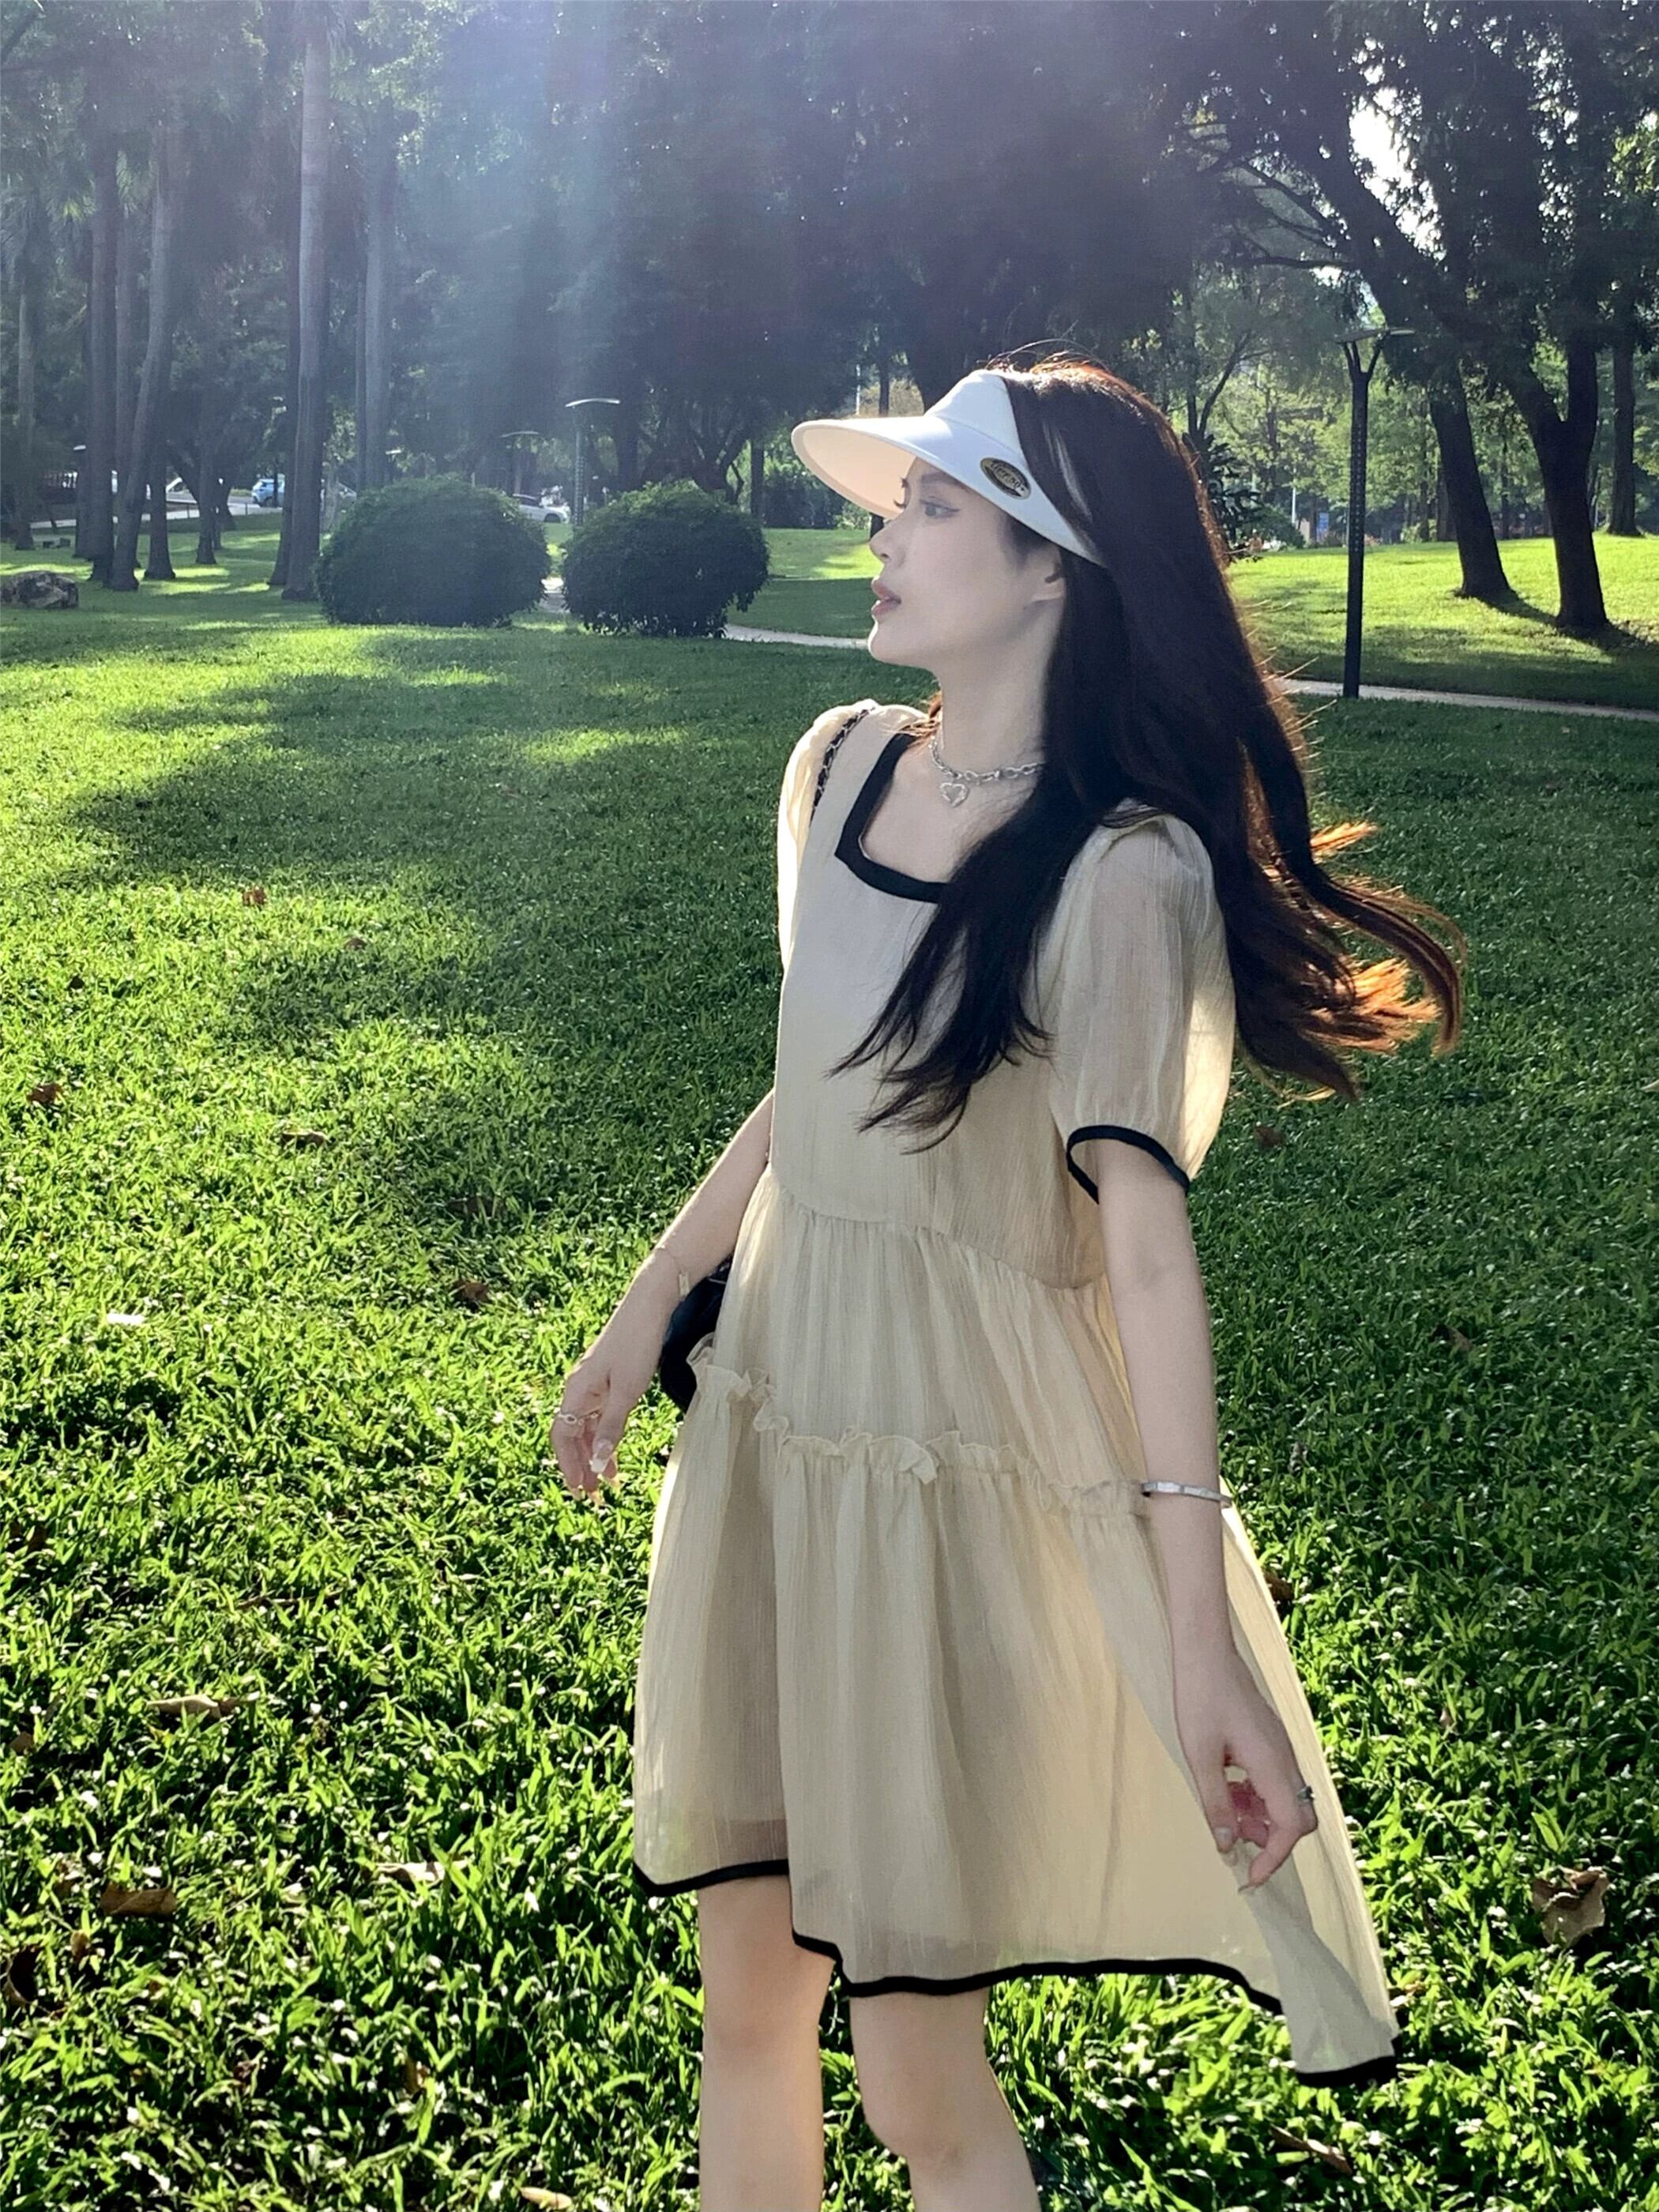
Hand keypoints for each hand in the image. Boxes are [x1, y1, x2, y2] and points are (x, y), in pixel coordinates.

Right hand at [549, 1266, 676, 1505]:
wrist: (649, 1305)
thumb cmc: (637, 1344)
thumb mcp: (627, 1391)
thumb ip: (611, 1427)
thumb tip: (596, 1462)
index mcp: (577, 1390)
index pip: (562, 1436)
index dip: (568, 1465)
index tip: (579, 1491)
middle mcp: (578, 1388)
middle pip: (571, 1436)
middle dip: (580, 1467)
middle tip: (592, 1498)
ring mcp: (592, 1384)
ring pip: (585, 1428)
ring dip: (592, 1456)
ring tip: (605, 1485)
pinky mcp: (607, 1380)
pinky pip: (598, 1416)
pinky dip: (603, 1437)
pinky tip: (613, 1454)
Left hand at [1172, 1645, 1318, 1888]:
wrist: (1206, 1651)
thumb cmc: (1200, 1698)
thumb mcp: (1200, 1757)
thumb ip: (1216, 1803)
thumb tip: (1227, 1847)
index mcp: (1272, 1764)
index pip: (1291, 1827)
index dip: (1273, 1859)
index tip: (1248, 1876)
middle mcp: (1285, 1758)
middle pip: (1298, 1817)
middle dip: (1271, 1839)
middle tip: (1233, 1840)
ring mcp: (1280, 1748)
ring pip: (1285, 1800)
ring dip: (1259, 1817)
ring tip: (1222, 1811)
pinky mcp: (1270, 1740)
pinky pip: (1274, 1781)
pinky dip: (1255, 1795)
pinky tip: (1226, 1788)